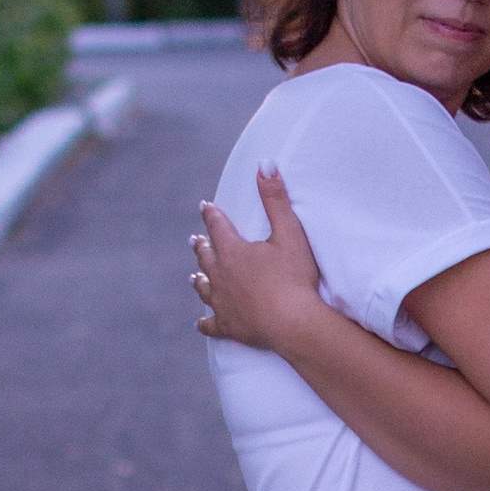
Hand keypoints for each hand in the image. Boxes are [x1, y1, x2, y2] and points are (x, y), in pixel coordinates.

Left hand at [190, 167, 323, 348]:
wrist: (293, 324)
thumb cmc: (294, 278)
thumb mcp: (289, 233)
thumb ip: (275, 198)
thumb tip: (264, 164)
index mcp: (233, 251)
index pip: (218, 226)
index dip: (212, 215)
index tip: (205, 206)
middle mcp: (220, 275)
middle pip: (207, 256)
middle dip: (202, 245)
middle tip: (196, 240)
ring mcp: (222, 303)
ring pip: (204, 287)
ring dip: (200, 279)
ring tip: (195, 275)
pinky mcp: (228, 327)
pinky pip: (210, 324)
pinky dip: (204, 322)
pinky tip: (200, 322)